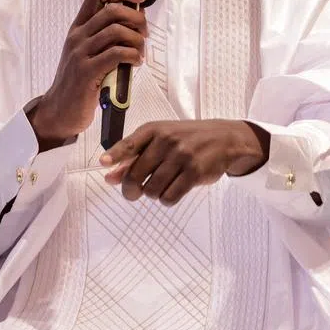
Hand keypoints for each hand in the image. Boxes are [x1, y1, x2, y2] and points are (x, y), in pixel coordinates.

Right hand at [27, 0, 147, 150]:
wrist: (59, 110)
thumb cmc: (79, 82)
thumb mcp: (88, 53)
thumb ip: (105, 37)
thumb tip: (135, 20)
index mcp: (78, 29)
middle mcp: (77, 37)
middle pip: (112, 10)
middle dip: (136, 17)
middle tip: (145, 32)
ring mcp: (80, 54)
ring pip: (117, 31)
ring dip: (137, 40)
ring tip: (140, 52)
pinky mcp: (87, 72)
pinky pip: (117, 54)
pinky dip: (133, 56)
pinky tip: (136, 63)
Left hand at [99, 119, 270, 204]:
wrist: (225, 138)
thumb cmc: (189, 139)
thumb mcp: (162, 140)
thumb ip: (136, 157)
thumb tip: (110, 176)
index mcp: (155, 130)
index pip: (129, 144)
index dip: (114, 155)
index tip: (103, 164)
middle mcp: (167, 141)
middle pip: (135, 176)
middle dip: (130, 190)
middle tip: (133, 193)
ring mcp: (181, 156)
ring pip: (151, 190)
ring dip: (152, 194)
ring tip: (161, 186)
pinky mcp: (194, 172)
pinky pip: (169, 197)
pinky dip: (166, 200)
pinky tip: (171, 192)